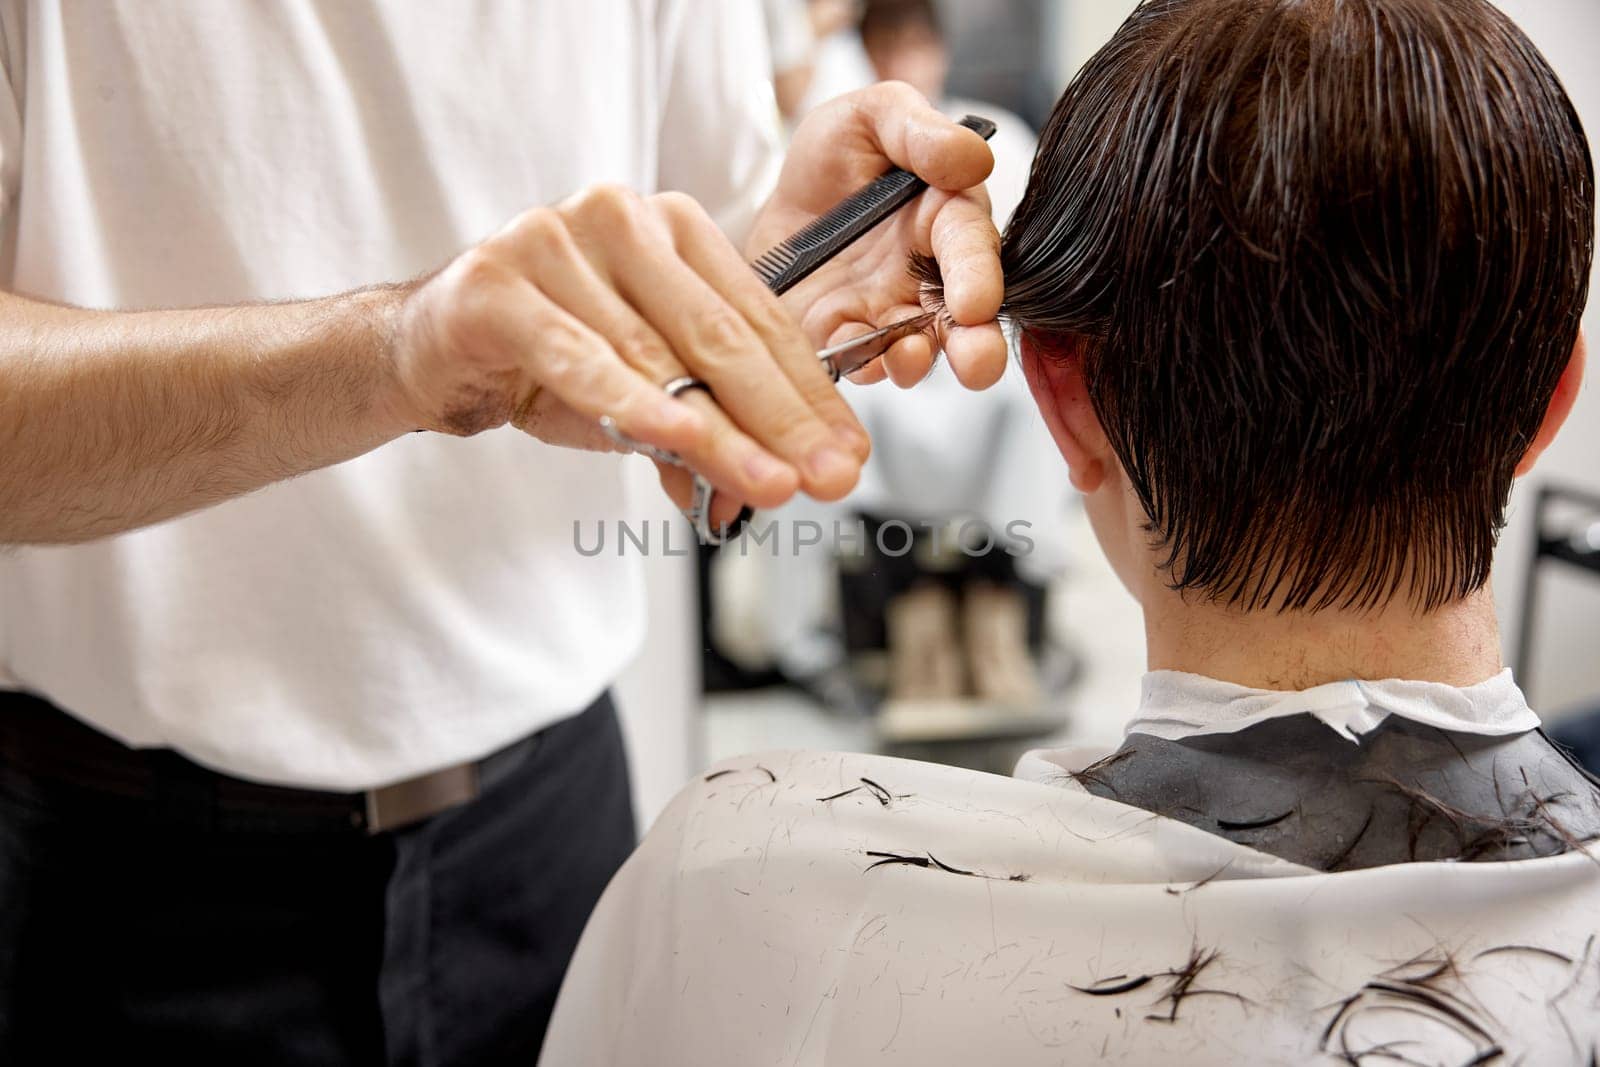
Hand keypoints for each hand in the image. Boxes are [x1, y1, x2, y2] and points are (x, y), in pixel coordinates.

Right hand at [386, 186, 871, 518]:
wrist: (429, 346)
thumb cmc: (544, 360)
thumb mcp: (640, 397)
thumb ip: (704, 431)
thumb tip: (769, 490)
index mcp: (671, 227)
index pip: (759, 319)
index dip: (810, 394)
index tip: (848, 456)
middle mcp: (620, 217)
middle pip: (720, 334)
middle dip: (783, 418)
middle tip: (828, 478)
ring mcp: (554, 240)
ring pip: (656, 356)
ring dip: (720, 430)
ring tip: (769, 483)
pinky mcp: (498, 284)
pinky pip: (579, 357)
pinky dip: (631, 402)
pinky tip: (676, 437)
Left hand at [746, 81, 1007, 389]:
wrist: (776, 192)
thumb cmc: (839, 151)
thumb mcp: (872, 115)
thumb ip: (919, 129)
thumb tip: (973, 157)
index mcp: (946, 216)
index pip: (971, 247)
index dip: (977, 276)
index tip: (975, 303)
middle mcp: (928, 274)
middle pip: (963, 318)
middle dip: (976, 346)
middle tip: (978, 367)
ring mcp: (887, 312)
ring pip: (916, 348)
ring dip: (917, 362)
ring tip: (909, 362)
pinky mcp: (844, 337)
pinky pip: (856, 360)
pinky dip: (859, 364)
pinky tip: (856, 360)